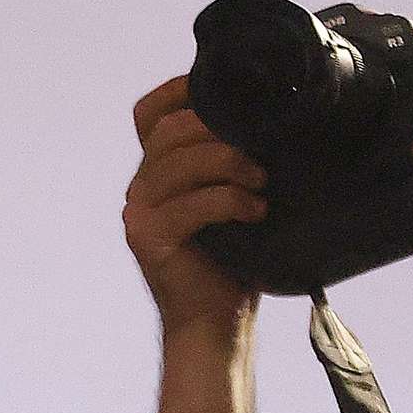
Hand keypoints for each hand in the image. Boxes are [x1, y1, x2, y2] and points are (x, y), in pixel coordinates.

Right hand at [128, 76, 265, 333]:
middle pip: (168, 132)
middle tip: (259, 152)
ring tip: (261, 182)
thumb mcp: (232, 196)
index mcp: (156, 170)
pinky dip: (229, 201)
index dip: (177, 92)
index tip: (223, 91)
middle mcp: (140, 186)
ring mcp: (139, 211)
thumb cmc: (234, 259)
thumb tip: (273, 116)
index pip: (148, 114)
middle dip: (218, 130)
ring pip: (179, 162)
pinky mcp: (148, 237)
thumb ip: (230, 160)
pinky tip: (255, 211)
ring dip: (228, 164)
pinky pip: (191, 203)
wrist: (216, 321)